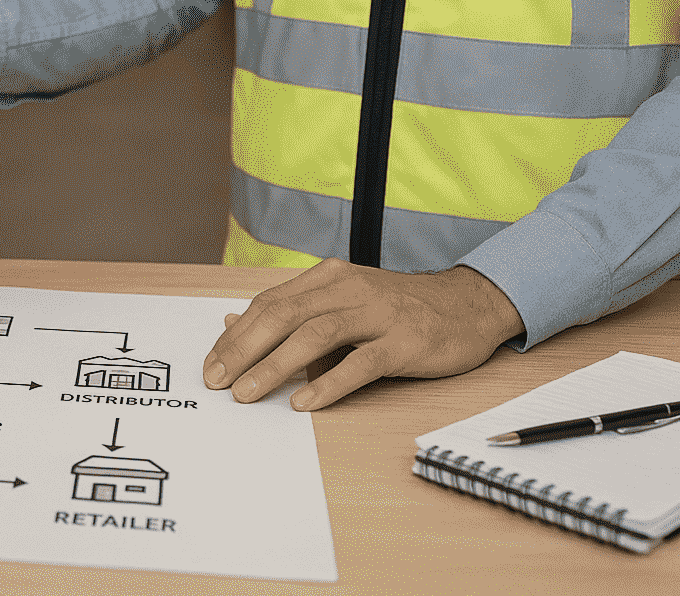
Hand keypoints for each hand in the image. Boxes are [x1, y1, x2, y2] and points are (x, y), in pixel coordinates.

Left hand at [202, 259, 524, 410]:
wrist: (468, 303)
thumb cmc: (398, 308)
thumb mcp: (341, 302)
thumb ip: (291, 314)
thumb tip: (232, 325)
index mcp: (328, 278)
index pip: (269, 304)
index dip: (236, 335)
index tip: (211, 364)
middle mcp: (348, 289)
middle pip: (284, 315)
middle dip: (243, 349)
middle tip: (217, 381)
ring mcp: (378, 314)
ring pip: (315, 335)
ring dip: (275, 366)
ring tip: (248, 393)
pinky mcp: (405, 341)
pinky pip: (361, 363)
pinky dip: (329, 383)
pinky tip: (304, 402)